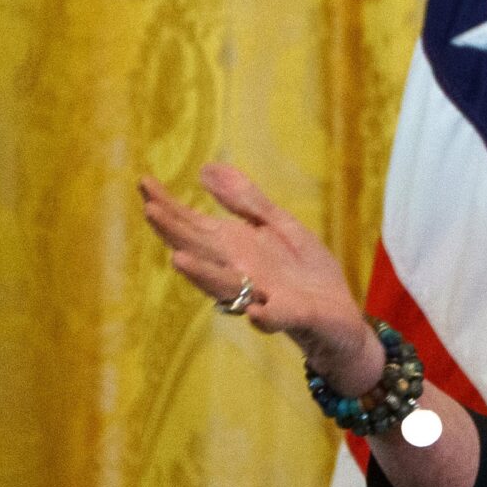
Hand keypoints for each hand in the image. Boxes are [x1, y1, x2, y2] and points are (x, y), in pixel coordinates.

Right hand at [139, 164, 374, 386]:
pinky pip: (276, 317)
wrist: (342, 315)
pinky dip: (264, 316)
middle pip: (201, 252)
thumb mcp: (280, 227)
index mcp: (236, 248)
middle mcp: (240, 272)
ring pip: (227, 287)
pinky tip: (255, 312)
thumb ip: (246, 202)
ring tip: (178, 260)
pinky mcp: (294, 316)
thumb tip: (204, 169)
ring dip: (203, 275)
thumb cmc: (306, 272)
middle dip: (175, 234)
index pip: (194, 226)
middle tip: (150, 211)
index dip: (169, 206)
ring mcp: (264, 296)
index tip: (144, 182)